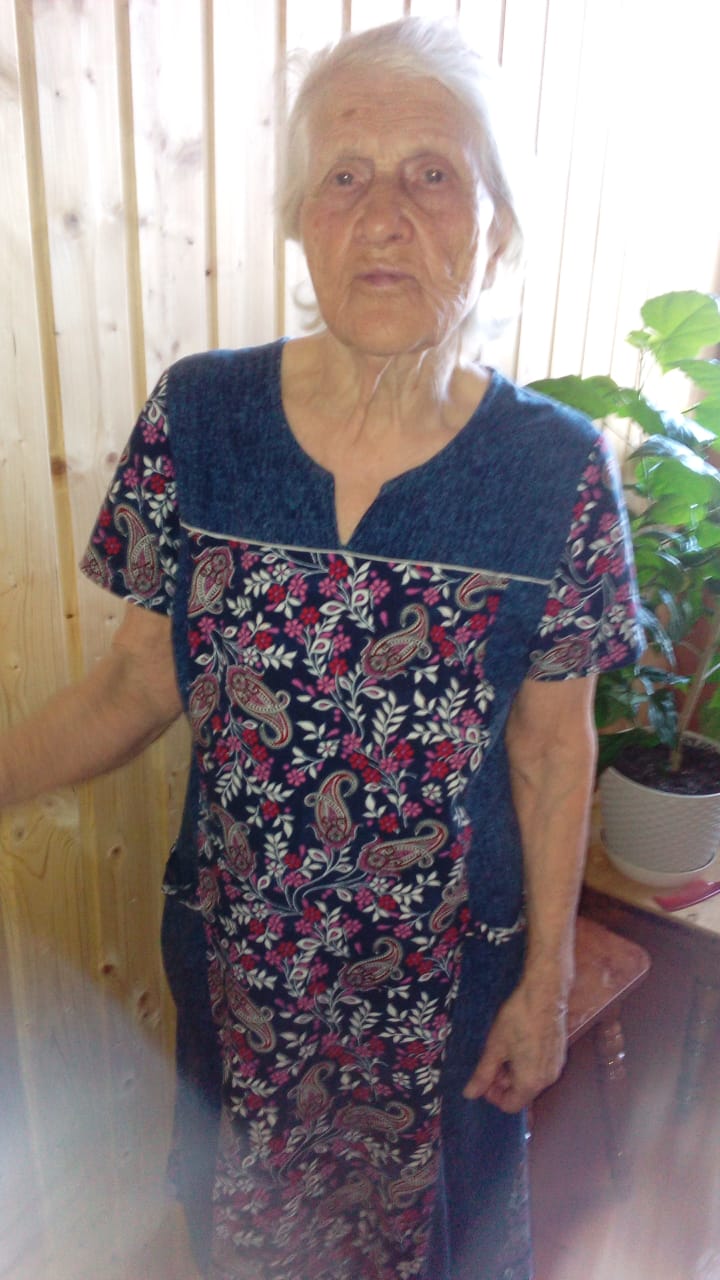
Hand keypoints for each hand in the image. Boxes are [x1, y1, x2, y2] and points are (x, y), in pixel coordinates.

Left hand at [462, 979, 567, 1111]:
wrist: (544, 993)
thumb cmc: (518, 1019)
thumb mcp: (495, 1047)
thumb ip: (483, 1074)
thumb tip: (470, 1094)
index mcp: (530, 1082)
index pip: (510, 1106)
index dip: (493, 1095)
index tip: (485, 1077)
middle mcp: (547, 1080)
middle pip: (521, 1093)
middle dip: (503, 1082)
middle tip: (491, 1060)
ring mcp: (556, 1066)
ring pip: (531, 1080)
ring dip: (515, 1072)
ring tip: (503, 1049)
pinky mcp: (559, 1054)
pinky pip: (541, 1068)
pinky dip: (528, 1063)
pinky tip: (518, 1043)